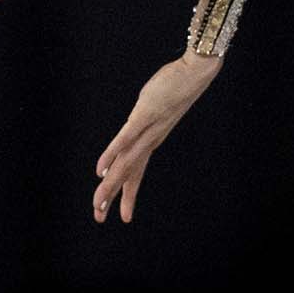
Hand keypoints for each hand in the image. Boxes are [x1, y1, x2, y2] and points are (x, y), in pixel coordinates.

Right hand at [92, 51, 222, 223]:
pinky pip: (125, 139)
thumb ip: (146, 118)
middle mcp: (150, 141)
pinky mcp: (144, 114)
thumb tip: (139, 121)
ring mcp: (147, 129)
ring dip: (110, 185)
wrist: (195, 73)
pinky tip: (100, 169)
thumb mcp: (157, 107)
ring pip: (125, 163)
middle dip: (113, 197)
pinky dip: (111, 155)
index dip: (128, 195)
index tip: (124, 217)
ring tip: (99, 203)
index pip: (137, 174)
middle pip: (128, 174)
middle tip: (99, 219)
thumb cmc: (176, 86)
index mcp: (152, 140)